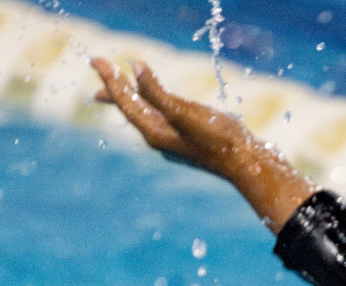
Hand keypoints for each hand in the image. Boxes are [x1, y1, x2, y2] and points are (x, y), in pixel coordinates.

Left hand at [92, 58, 314, 230]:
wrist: (249, 165)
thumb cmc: (219, 140)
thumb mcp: (185, 113)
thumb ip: (157, 92)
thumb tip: (135, 69)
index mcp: (155, 132)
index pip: (126, 101)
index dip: (111, 79)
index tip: (96, 60)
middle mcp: (161, 137)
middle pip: (131, 107)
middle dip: (115, 89)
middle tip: (100, 70)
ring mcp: (176, 138)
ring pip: (147, 112)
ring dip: (132, 96)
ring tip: (120, 88)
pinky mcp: (192, 137)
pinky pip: (164, 115)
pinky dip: (154, 102)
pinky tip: (160, 102)